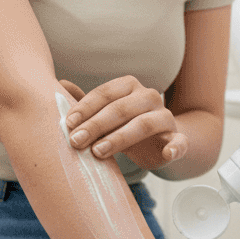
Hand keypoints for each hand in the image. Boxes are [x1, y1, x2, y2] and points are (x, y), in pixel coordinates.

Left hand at [58, 77, 185, 170]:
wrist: (160, 143)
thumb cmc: (124, 126)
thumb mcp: (104, 114)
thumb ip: (85, 102)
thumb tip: (60, 85)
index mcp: (129, 86)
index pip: (105, 93)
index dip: (85, 108)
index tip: (67, 124)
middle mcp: (149, 96)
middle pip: (121, 108)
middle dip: (96, 125)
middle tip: (75, 141)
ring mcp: (165, 117)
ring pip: (145, 124)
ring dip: (120, 138)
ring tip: (98, 152)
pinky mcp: (178, 138)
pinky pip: (179, 141)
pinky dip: (175, 147)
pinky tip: (168, 153)